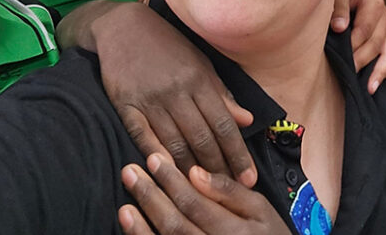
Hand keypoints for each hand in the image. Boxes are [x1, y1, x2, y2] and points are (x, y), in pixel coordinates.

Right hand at [91, 2, 256, 184]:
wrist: (123, 26)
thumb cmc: (167, 44)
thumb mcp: (199, 61)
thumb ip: (221, 93)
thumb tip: (246, 120)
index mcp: (199, 78)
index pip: (224, 124)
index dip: (238, 154)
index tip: (248, 178)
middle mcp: (177, 90)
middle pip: (202, 138)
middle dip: (218, 168)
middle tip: (229, 190)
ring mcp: (150, 99)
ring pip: (174, 143)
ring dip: (190, 170)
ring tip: (202, 191)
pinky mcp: (126, 105)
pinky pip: (143, 138)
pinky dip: (157, 157)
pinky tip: (167, 174)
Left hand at [119, 154, 290, 234]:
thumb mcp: (260, 210)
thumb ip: (230, 191)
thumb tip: (196, 173)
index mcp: (235, 232)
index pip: (194, 203)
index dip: (172, 181)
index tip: (153, 158)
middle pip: (176, 224)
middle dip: (151, 196)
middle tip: (130, 172)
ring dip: (141, 226)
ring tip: (125, 204)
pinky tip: (131, 227)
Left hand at [332, 0, 385, 93]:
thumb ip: (338, 6)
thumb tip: (339, 27)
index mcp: (374, 2)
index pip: (365, 29)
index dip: (353, 44)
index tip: (341, 55)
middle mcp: (385, 17)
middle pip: (376, 43)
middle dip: (362, 60)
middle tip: (348, 72)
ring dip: (379, 72)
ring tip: (369, 88)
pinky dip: (385, 71)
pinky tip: (374, 84)